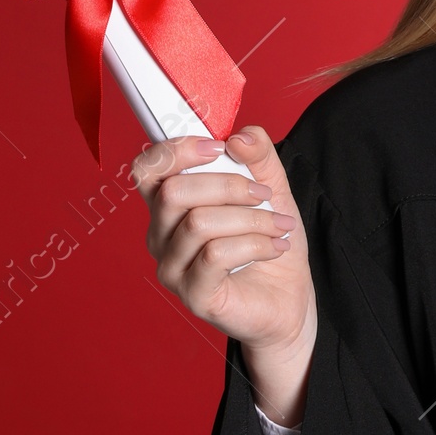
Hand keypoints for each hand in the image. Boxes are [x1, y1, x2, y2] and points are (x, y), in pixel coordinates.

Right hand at [133, 126, 316, 422]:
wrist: (289, 298)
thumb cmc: (268, 241)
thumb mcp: (271, 188)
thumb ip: (258, 156)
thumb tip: (239, 136)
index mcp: (170, 205)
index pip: (147, 170)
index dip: (175, 150)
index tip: (219, 147)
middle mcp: (161, 236)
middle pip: (173, 192)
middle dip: (229, 185)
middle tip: (264, 194)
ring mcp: (172, 268)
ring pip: (199, 223)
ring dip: (251, 218)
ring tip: (279, 225)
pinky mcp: (193, 295)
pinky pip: (215, 255)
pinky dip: (255, 243)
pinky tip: (276, 246)